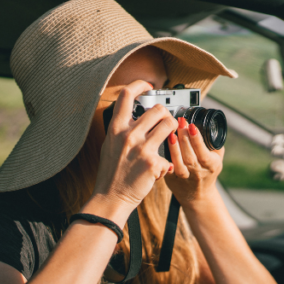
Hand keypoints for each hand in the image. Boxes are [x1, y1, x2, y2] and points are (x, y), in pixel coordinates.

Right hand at [92, 80, 176, 218]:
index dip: (140, 85)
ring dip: (172, 132)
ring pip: (170, 125)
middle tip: (165, 124)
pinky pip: (168, 155)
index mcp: (116, 128)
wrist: (111, 198)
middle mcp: (128, 134)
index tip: (149, 85)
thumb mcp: (111, 145)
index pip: (127, 95)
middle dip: (166, 115)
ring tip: (167, 142)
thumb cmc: (111, 173)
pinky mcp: (153, 162)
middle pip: (158, 109)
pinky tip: (157, 171)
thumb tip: (136, 117)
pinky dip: (165, 164)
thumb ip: (122, 130)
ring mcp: (141, 148)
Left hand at [165, 117, 223, 206]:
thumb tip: (210, 125)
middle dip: (184, 137)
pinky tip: (161, 146)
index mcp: (211, 165)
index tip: (192, 126)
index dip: (197, 139)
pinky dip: (164, 158)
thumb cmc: (208, 172)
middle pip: (190, 154)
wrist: (198, 195)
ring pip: (178, 162)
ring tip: (170, 133)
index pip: (204, 152)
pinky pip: (168, 168)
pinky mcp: (171, 178)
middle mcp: (197, 172)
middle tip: (180, 122)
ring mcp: (184, 176)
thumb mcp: (217, 159)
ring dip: (174, 147)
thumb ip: (215, 144)